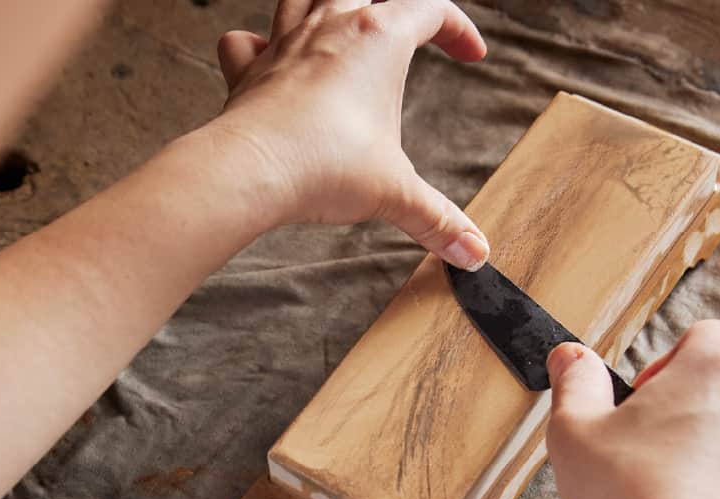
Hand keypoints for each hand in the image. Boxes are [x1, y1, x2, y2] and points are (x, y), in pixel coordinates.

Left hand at [210, 0, 490, 270]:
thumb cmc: (324, 166)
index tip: (470, 55)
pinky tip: (266, 59)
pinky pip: (244, 42)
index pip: (432, 8)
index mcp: (379, 38)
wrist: (253, 170)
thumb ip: (438, 220)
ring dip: (324, 5)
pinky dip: (254, 44)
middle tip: (406, 33)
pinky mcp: (249, 71)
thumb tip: (475, 252)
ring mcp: (286, 44)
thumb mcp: (395, 193)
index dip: (458, 28)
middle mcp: (331, 28)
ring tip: (341, 24)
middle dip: (392, 7)